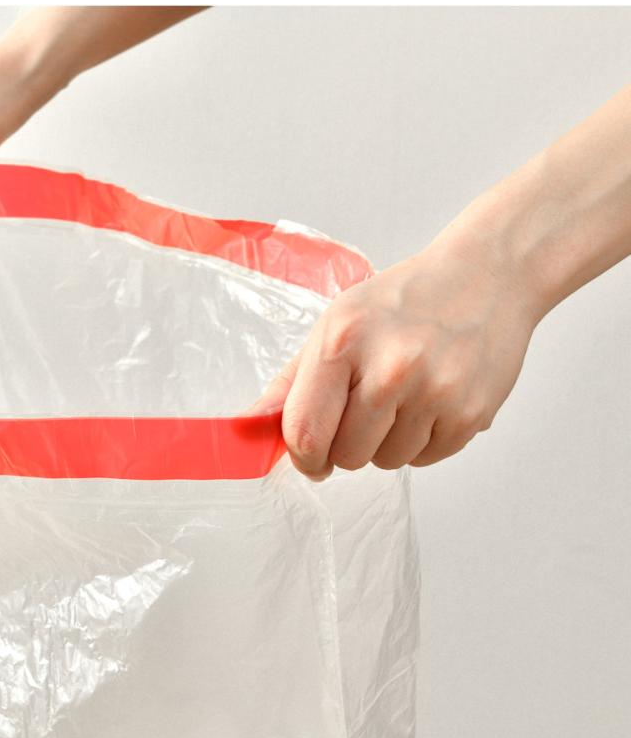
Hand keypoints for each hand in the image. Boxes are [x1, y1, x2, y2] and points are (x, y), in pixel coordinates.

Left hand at [252, 235, 541, 479]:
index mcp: (343, 342)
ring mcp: (434, 392)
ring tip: (402, 398)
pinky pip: (425, 460)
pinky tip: (429, 401)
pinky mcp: (471, 413)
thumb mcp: (336, 323)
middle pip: (346, 456)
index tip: (308, 455)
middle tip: (363, 410)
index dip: (302, 456)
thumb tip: (250, 427)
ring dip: (386, 443)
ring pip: (386, 461)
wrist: (486, 275)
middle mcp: (390, 367)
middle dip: (346, 445)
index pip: (305, 432)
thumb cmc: (404, 300)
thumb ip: (292, 382)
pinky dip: (421, 442)